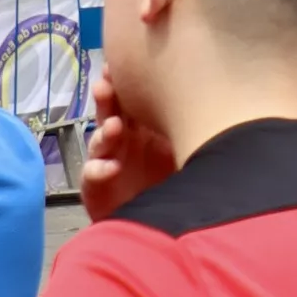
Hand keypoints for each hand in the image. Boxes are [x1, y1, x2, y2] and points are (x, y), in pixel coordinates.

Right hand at [79, 74, 176, 222]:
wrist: (159, 231)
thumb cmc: (177, 183)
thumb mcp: (183, 150)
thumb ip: (186, 126)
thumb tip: (204, 94)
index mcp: (144, 125)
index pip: (131, 97)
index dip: (124, 80)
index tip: (119, 65)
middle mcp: (124, 139)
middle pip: (110, 111)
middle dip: (106, 97)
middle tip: (105, 84)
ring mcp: (109, 161)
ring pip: (99, 139)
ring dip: (104, 132)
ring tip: (114, 127)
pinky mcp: (96, 187)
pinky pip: (92, 174)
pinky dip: (100, 169)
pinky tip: (111, 168)